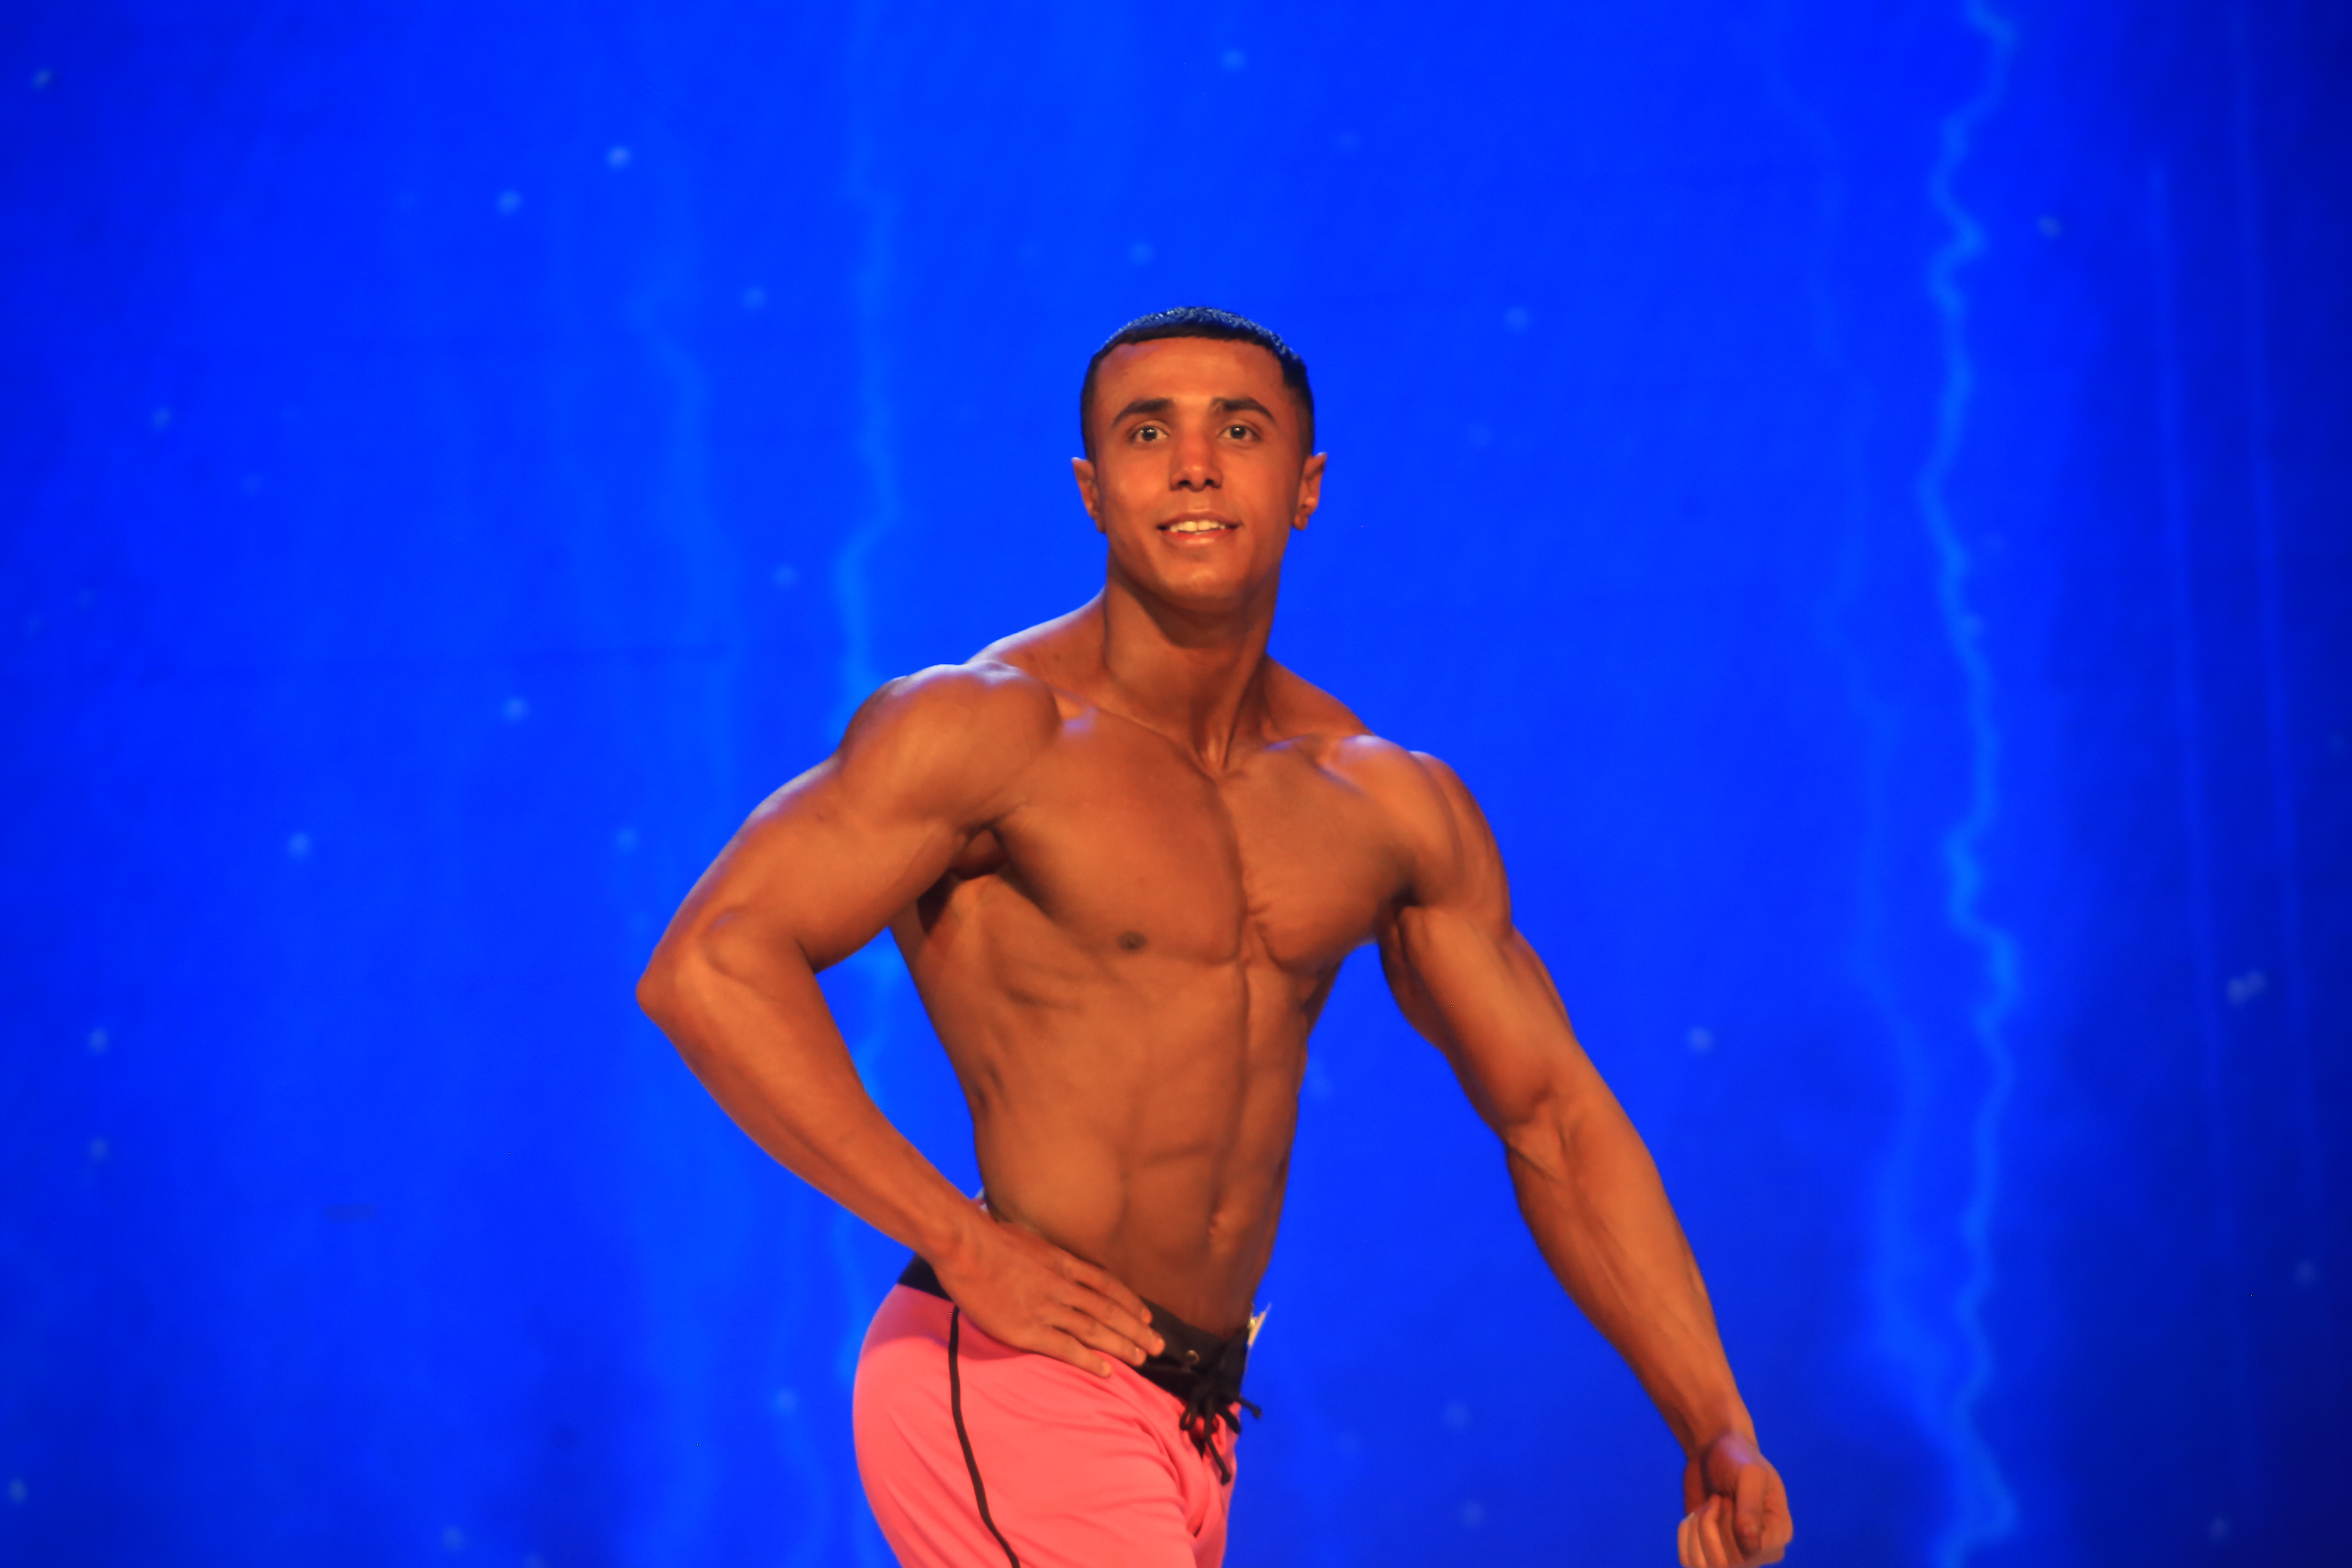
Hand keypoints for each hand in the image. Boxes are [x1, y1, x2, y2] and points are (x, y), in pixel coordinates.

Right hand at [929, 1214, 1164, 1376]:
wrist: (966, 1247)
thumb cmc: (987, 1237)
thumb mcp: (1025, 1235)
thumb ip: (1040, 1250)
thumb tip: (1040, 1249)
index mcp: (1062, 1263)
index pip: (1106, 1285)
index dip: (1130, 1302)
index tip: (1146, 1315)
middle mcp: (1062, 1286)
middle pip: (1109, 1310)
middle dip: (1136, 1329)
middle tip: (1158, 1345)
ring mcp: (1047, 1308)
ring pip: (1095, 1330)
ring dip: (1122, 1345)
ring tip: (1143, 1359)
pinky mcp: (1028, 1329)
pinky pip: (1066, 1348)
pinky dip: (1090, 1360)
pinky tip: (1106, 1371)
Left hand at [1677, 1433, 1791, 1565]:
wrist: (1714, 1451)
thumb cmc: (1738, 1459)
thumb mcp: (1749, 1475)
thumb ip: (1751, 1508)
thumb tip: (1751, 1545)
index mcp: (1779, 1535)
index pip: (1750, 1551)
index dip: (1730, 1525)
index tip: (1727, 1497)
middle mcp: (1759, 1552)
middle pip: (1725, 1561)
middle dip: (1711, 1524)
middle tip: (1716, 1498)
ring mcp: (1734, 1554)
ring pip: (1704, 1566)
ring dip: (1696, 1531)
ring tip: (1706, 1507)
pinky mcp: (1709, 1551)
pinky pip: (1689, 1561)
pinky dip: (1685, 1535)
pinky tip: (1694, 1515)